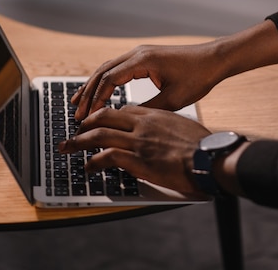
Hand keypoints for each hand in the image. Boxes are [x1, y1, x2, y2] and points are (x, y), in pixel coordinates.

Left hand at [58, 105, 210, 194]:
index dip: (106, 115)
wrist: (210, 157)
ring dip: (78, 141)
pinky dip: (92, 162)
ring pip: (98, 135)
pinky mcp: (137, 159)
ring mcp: (138, 141)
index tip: (99, 122)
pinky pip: (105, 157)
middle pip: (104, 116)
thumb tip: (164, 134)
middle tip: (74, 131)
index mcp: (155, 114)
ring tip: (67, 148)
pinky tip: (88, 167)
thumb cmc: (203, 146)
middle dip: (85, 123)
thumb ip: (167, 127)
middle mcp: (143, 124)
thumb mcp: (183, 128)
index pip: (123, 110)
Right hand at [72, 43, 223, 120]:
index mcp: (143, 61)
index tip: (87, 116)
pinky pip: (119, 69)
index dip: (95, 99)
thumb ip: (147, 109)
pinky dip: (107, 82)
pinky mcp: (146, 58)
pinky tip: (102, 93)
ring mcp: (141, 54)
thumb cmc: (198, 77)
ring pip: (108, 69)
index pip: (109, 80)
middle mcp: (138, 54)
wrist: (214, 60)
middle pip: (103, 72)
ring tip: (79, 103)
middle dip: (88, 93)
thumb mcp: (173, 99)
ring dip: (94, 86)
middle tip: (76, 112)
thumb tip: (125, 121)